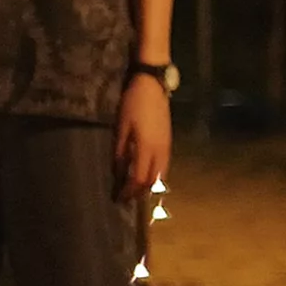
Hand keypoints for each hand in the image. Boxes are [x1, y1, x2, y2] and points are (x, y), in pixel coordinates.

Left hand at [115, 73, 170, 194]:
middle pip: (152, 181)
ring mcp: (167, 148)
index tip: (118, 198)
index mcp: (147, 149)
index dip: (128, 191)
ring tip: (134, 189)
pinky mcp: (169, 142)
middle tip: (125, 197)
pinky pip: (163, 167)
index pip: (138, 179)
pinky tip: (145, 174)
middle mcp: (161, 152)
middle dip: (138, 192)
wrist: (152, 87)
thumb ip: (119, 151)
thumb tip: (117, 172)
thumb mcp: (120, 127)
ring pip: (160, 176)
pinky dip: (154, 176)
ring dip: (148, 186)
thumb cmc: (132, 104)